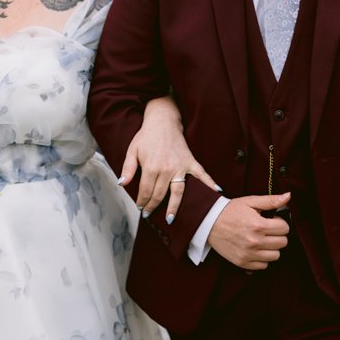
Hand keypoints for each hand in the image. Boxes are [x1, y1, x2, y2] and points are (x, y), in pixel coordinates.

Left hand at [119, 97, 219, 220]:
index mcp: (151, 167)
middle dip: (153, 206)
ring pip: (178, 192)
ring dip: (174, 207)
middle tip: (149, 214)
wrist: (163, 121)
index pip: (146, 191)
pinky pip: (201, 175)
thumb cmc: (146, 136)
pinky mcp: (190, 162)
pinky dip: (209, 183)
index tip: (140, 207)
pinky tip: (217, 192)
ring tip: (171, 219)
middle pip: (160, 195)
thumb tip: (122, 184)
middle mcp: (166, 169)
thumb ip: (127, 168)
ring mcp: (180, 167)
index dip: (142, 201)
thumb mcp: (132, 150)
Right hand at [207, 193, 290, 270]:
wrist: (209, 223)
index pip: (285, 229)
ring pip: (275, 256)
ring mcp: (248, 254)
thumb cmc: (230, 211)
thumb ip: (271, 200)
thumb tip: (289, 196)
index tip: (272, 221)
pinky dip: (262, 258)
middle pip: (282, 243)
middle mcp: (254, 242)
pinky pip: (263, 265)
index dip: (280, 223)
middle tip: (267, 230)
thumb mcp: (250, 201)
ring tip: (262, 239)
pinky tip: (255, 248)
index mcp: (258, 225)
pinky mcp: (242, 262)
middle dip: (278, 234)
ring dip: (272, 247)